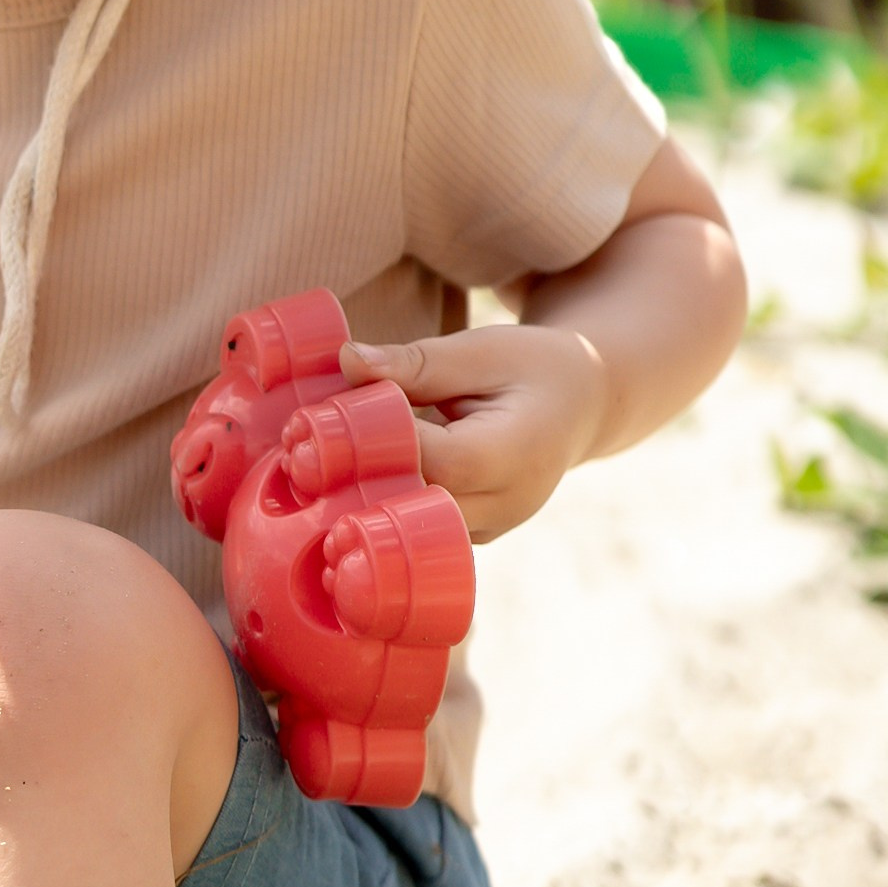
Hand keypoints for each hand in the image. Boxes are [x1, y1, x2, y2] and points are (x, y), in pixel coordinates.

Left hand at [337, 324, 609, 544]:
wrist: (584, 405)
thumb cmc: (533, 368)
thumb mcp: (484, 349)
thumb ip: (416, 361)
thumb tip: (347, 361)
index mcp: (515, 454)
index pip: (435, 460)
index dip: (379, 444)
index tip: (325, 419)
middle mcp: (505, 505)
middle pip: (418, 508)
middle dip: (359, 483)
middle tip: (303, 455)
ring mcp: (490, 530)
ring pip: (412, 532)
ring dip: (364, 502)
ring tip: (314, 472)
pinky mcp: (470, 536)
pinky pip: (419, 533)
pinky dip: (383, 509)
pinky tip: (342, 486)